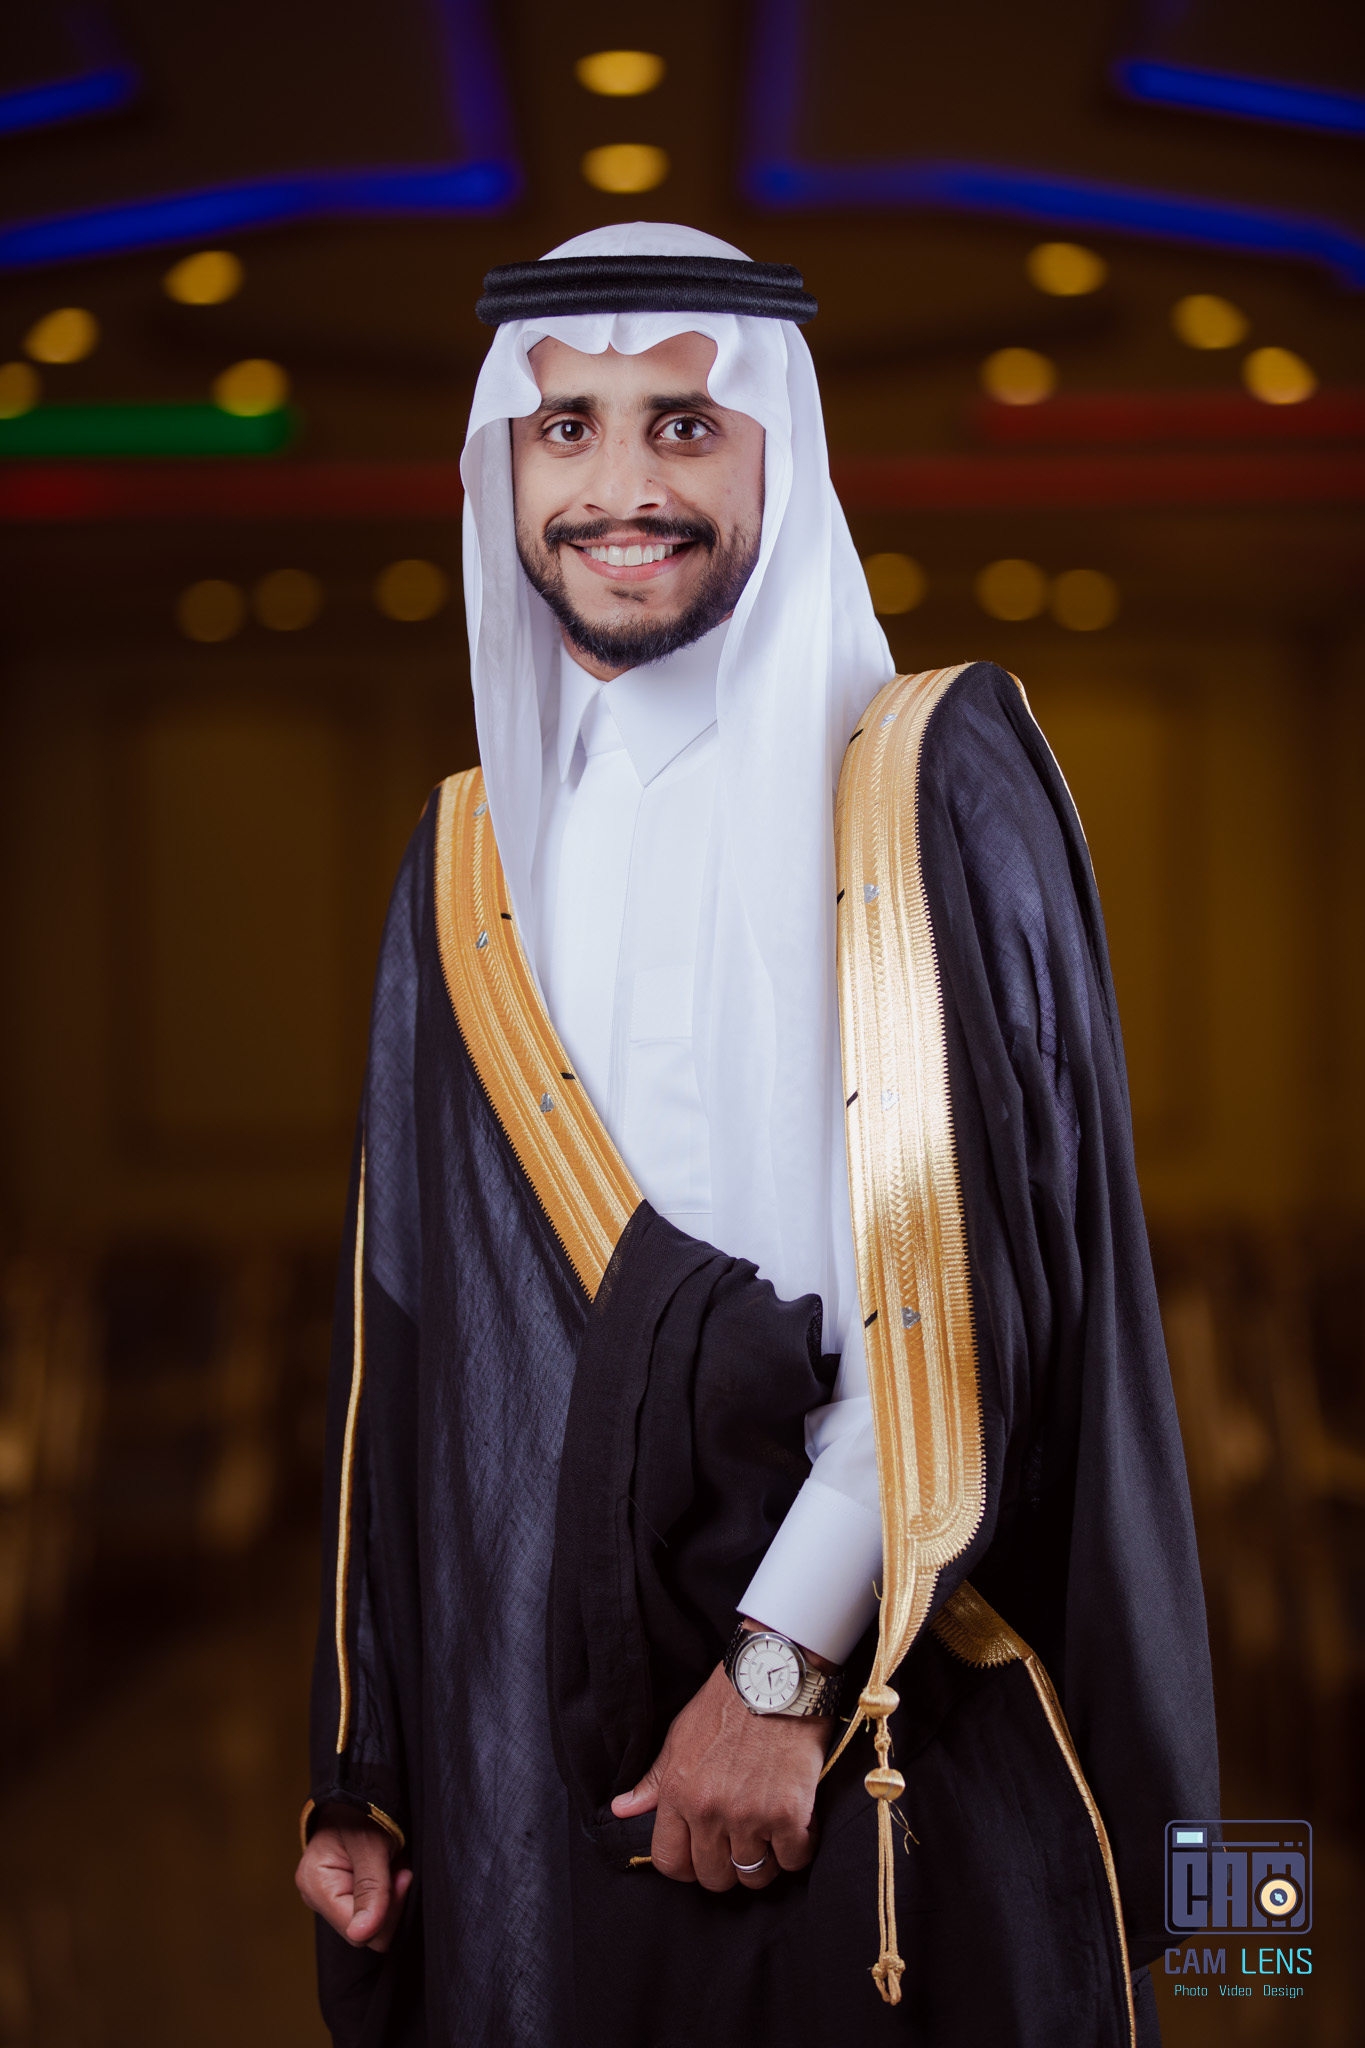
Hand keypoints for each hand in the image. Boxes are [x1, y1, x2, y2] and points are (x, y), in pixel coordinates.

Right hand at [295, 1805, 412, 1950]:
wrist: (359, 1782)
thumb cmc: (362, 1806)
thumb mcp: (371, 1843)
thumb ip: (370, 1888)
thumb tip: (361, 1933)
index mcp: (315, 1886)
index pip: (359, 1933)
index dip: (388, 1911)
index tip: (403, 1874)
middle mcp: (318, 1897)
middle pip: (366, 1929)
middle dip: (391, 1901)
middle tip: (400, 1865)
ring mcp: (330, 1895)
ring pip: (373, 1919)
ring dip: (391, 1894)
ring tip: (393, 1862)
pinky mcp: (345, 1890)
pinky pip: (373, 1906)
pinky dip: (388, 1889)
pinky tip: (389, 1867)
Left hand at [609, 1662, 828, 1891]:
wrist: (776, 1675)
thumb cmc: (727, 1703)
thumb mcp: (680, 1736)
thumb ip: (653, 1781)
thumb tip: (622, 1810)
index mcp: (678, 1793)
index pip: (670, 1863)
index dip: (687, 1868)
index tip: (703, 1856)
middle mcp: (710, 1810)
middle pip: (714, 1878)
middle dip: (727, 1868)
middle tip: (741, 1843)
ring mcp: (750, 1815)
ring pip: (755, 1876)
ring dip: (765, 1861)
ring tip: (770, 1834)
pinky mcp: (790, 1813)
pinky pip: (795, 1860)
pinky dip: (799, 1848)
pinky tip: (797, 1825)